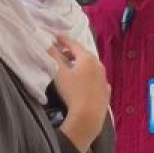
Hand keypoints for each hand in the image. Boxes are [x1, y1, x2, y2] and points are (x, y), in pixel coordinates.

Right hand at [49, 36, 109, 152]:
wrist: (88, 116)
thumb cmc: (73, 92)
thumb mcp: (59, 73)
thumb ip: (53, 57)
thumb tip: (47, 45)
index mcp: (88, 59)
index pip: (74, 45)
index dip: (63, 40)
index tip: (56, 36)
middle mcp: (99, 66)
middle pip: (84, 55)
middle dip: (72, 52)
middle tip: (61, 52)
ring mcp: (104, 79)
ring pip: (92, 67)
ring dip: (81, 64)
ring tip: (71, 66)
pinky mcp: (105, 91)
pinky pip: (96, 79)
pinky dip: (89, 76)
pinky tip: (85, 80)